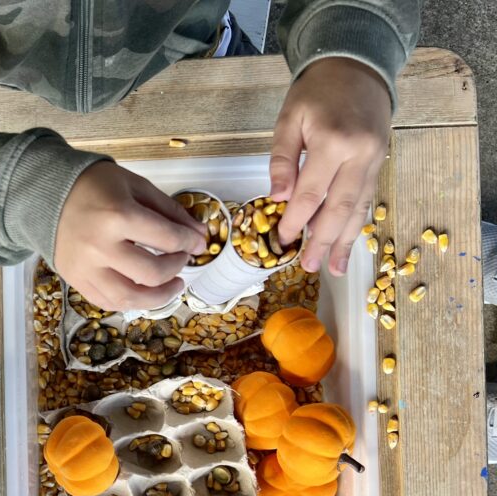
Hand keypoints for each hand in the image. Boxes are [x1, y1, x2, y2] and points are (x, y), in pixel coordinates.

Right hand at [54, 161, 206, 309]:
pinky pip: (108, 302)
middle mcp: (100, 247)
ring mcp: (85, 268)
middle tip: (182, 259)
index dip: (191, 243)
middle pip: (152, 273)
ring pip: (130, 297)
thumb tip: (198, 235)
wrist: (45, 194)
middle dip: (177, 268)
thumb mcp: (135, 186)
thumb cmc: (93, 185)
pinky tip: (143, 291)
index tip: (199, 243)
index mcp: (118, 216)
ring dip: (158, 297)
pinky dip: (131, 301)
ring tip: (171, 287)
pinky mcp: (75, 280)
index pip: (167, 239)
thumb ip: (169, 211)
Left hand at [270, 57, 390, 275]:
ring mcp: (374, 160)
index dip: (296, 220)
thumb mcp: (288, 119)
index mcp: (333, 143)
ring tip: (334, 268)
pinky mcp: (379, 162)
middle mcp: (360, 155)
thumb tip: (277, 198)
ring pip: (359, 208)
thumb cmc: (317, 92)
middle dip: (323, 241)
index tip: (283, 241)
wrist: (358, 66)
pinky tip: (348, 242)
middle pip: (340, 208)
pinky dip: (356, 223)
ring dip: (346, 241)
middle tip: (308, 266)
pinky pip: (366, 198)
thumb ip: (282, 159)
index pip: (311, 193)